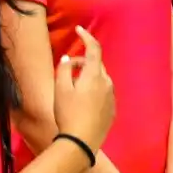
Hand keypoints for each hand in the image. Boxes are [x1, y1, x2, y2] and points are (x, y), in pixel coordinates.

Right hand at [54, 26, 114, 151]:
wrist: (81, 143)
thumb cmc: (68, 114)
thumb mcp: (60, 89)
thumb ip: (64, 69)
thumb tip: (69, 59)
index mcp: (95, 75)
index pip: (94, 49)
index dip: (86, 37)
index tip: (79, 30)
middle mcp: (107, 83)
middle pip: (96, 65)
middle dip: (83, 62)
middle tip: (68, 69)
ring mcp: (112, 97)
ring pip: (100, 80)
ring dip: (88, 78)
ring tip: (73, 89)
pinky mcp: (112, 110)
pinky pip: (103, 94)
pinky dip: (94, 91)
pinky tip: (82, 103)